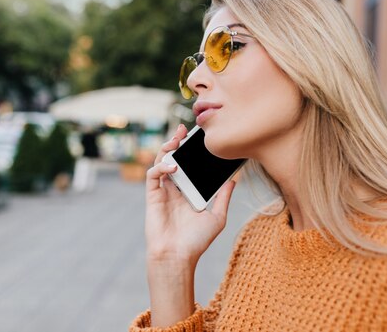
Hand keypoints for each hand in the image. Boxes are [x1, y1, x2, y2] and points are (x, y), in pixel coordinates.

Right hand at [144, 124, 235, 264]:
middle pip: (173, 158)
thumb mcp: (217, 217)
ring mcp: (163, 192)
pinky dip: (161, 166)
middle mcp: (175, 189)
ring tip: (175, 139)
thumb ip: (223, 197)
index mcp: (189, 192)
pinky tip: (172, 165)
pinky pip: (153, 175)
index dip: (192, 151)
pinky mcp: (152, 196)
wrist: (178, 257)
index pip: (190, 165)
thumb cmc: (196, 241)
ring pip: (160, 162)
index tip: (200, 138)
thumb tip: (234, 180)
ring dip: (166, 148)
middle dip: (176, 142)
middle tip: (184, 130)